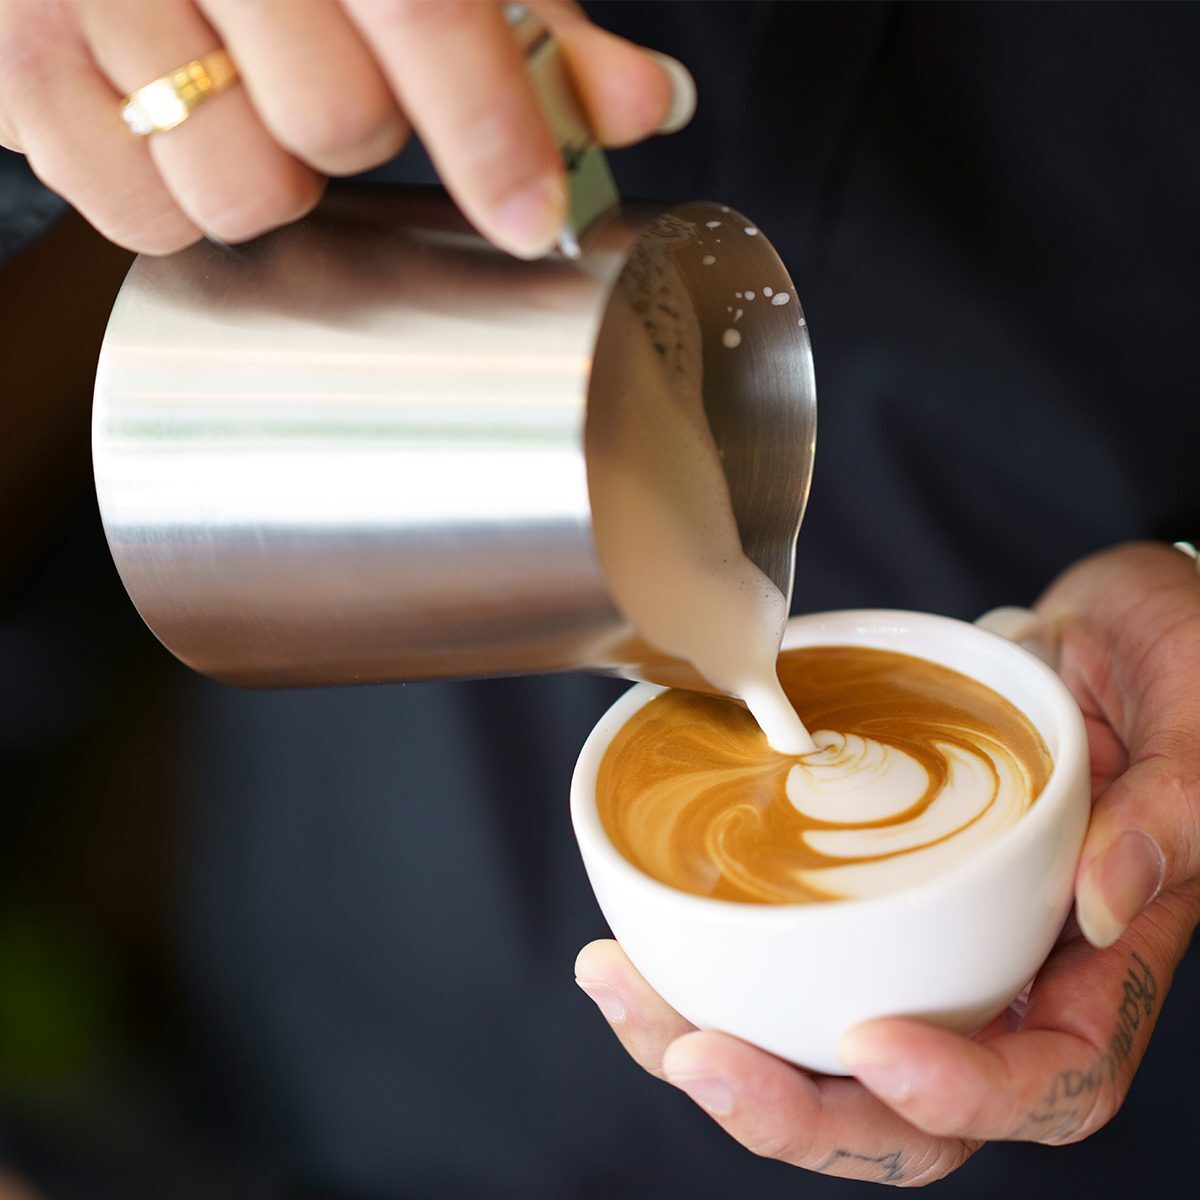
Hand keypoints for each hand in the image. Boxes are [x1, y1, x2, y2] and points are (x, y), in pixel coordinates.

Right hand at [0, 0, 693, 256]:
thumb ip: (536, 29)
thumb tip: (649, 104)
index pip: (428, 12)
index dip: (491, 130)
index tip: (533, 218)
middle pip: (335, 125)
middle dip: (357, 137)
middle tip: (327, 86)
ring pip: (239, 192)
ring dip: (270, 182)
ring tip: (242, 104)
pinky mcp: (15, 67)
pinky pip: (139, 219)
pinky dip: (177, 204)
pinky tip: (174, 128)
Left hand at [575, 542, 1199, 1184]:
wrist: (1105, 628)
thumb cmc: (1172, 672)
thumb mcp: (1196, 732)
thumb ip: (1172, 820)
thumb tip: (1107, 900)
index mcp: (1098, 973)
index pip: (1041, 1084)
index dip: (959, 1094)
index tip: (872, 1044)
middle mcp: (1007, 984)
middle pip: (905, 1112)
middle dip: (796, 1111)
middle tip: (692, 1057)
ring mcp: (930, 951)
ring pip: (824, 1059)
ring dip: (719, 1051)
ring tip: (621, 993)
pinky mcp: (866, 903)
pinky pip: (787, 969)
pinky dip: (709, 973)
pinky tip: (634, 945)